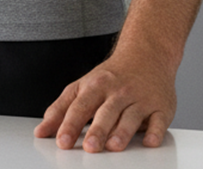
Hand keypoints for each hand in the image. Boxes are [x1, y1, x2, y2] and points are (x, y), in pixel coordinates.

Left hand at [33, 44, 176, 152]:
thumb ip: (61, 109)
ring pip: (130, 116)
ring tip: (113, 146)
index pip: (79, 106)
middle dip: (97, 130)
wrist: (145, 55)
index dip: (69, 124)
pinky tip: (149, 142)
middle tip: (89, 147)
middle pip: (105, 111)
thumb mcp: (83, 86)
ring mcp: (139, 98)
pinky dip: (155, 131)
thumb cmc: (110, 77)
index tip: (61, 141)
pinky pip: (159, 120)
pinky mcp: (160, 107)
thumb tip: (41, 131)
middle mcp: (117, 92)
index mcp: (95, 86)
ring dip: (122, 132)